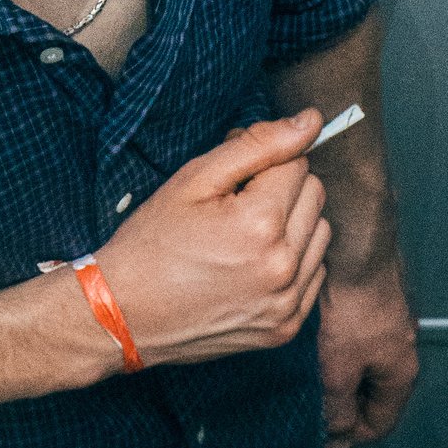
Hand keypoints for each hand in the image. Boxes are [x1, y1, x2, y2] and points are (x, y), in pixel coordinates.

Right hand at [94, 115, 330, 367]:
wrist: (125, 315)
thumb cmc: (153, 243)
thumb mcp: (195, 180)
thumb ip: (258, 145)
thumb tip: (312, 120)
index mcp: (260, 224)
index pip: (298, 164)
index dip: (264, 163)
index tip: (233, 180)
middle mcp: (282, 266)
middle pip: (315, 196)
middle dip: (282, 190)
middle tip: (235, 206)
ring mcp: (286, 302)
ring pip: (321, 235)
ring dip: (294, 225)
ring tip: (246, 236)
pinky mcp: (285, 327)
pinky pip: (314, 275)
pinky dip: (294, 262)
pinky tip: (254, 265)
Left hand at [316, 255, 420, 447]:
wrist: (356, 252)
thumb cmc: (351, 312)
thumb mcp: (339, 371)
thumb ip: (339, 409)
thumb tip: (338, 440)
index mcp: (402, 375)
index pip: (382, 424)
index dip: (353, 440)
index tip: (323, 444)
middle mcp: (403, 354)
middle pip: (376, 400)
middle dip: (348, 414)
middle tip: (315, 419)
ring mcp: (392, 331)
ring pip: (367, 373)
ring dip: (344, 387)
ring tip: (313, 389)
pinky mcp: (376, 311)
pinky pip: (362, 350)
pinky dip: (344, 361)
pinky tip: (319, 356)